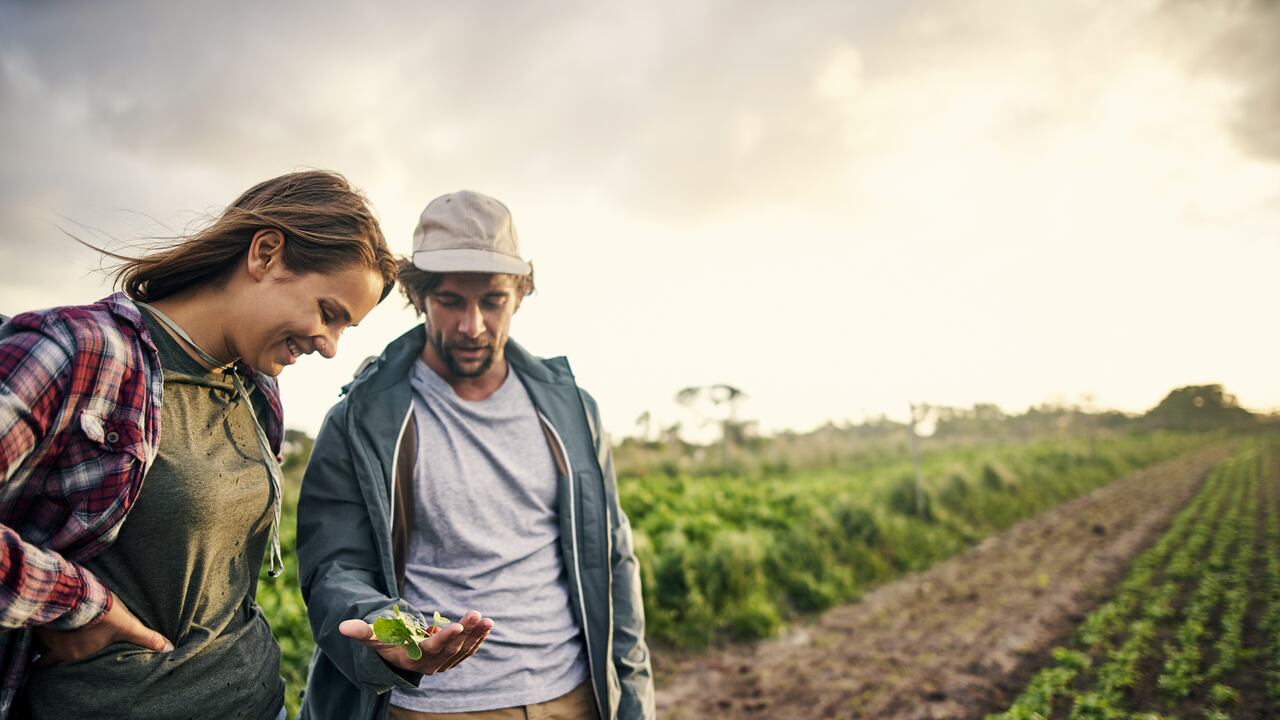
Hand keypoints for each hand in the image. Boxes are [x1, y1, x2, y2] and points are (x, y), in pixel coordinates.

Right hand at [34, 592, 172, 666]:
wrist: (80, 594)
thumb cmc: (104, 614)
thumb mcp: (129, 626)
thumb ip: (146, 638)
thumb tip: (169, 649)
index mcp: (75, 653)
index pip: (60, 664)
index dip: (59, 662)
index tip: (60, 659)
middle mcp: (56, 648)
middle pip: (46, 658)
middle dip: (48, 654)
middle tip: (54, 648)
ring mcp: (45, 633)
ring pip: (39, 641)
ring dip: (44, 637)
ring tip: (51, 630)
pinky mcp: (39, 617)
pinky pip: (35, 625)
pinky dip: (39, 621)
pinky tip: (45, 612)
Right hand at [339, 609, 492, 674]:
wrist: (399, 654)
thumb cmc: (385, 642)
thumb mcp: (374, 637)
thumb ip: (362, 631)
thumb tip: (342, 626)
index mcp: (414, 659)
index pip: (432, 650)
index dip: (445, 638)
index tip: (457, 626)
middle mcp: (431, 664)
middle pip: (452, 647)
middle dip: (465, 631)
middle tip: (476, 613)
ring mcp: (444, 662)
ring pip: (463, 649)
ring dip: (475, 634)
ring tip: (485, 618)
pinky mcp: (453, 658)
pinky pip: (468, 649)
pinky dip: (478, 638)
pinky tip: (487, 625)